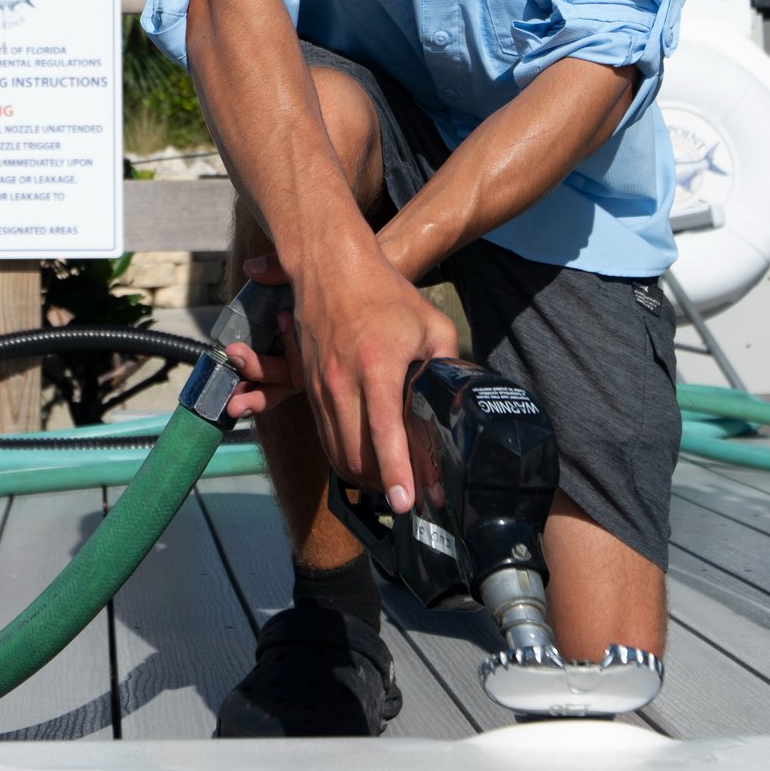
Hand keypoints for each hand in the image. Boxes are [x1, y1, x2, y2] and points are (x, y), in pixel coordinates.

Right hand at [222, 241, 456, 510]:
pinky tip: (368, 459)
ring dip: (364, 476)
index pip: (385, 432)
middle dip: (383, 486)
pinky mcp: (309, 388)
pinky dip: (346, 456)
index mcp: (376, 366)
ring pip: (337, 452)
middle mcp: (342, 382)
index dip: (397, 472)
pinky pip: (325, 436)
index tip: (407, 502)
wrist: (329, 269)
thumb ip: (448, 363)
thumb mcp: (430, 323)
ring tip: (392, 484)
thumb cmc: (385, 294)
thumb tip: (460, 399)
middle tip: (411, 496)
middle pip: (356, 455)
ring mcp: (321, 387)